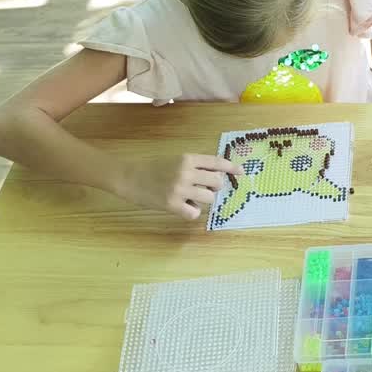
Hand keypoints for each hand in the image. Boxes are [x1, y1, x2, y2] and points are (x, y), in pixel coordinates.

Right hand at [115, 154, 241, 218]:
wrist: (129, 177)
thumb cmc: (153, 168)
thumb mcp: (175, 159)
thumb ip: (195, 165)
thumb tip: (218, 174)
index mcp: (187, 158)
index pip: (216, 162)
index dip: (231, 168)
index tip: (242, 172)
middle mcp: (186, 172)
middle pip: (217, 183)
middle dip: (214, 187)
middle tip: (203, 189)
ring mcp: (180, 189)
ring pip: (209, 198)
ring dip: (203, 200)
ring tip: (188, 197)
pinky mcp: (172, 205)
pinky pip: (195, 213)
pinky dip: (191, 212)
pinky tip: (182, 206)